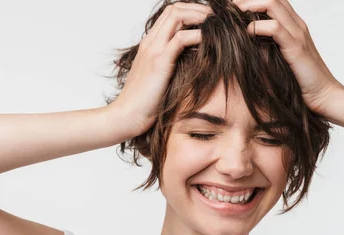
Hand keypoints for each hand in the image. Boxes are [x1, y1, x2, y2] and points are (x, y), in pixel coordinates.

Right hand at [108, 2, 211, 141]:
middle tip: (216, 18)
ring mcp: (153, 50)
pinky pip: (181, 39)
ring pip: (177, 16)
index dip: (191, 11)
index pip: (170, 14)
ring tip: (215, 24)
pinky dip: (198, 35)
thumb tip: (194, 64)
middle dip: (197, 9)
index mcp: (150, 44)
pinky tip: (209, 39)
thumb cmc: (145, 103)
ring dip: (199, 17)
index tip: (208, 21)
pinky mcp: (159, 62)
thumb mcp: (160, 79)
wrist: (127, 115)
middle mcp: (150, 42)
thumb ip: (172, 66)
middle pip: (174, 9)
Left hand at [233, 0, 342, 116]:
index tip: (231, 9)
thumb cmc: (302, 84)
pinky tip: (246, 34)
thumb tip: (244, 48)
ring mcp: (298, 34)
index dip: (252, 0)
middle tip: (227, 8)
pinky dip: (257, 27)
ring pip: (273, 4)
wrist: (326, 97)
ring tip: (233, 16)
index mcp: (295, 26)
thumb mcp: (282, 62)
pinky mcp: (297, 48)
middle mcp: (297, 25)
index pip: (273, 1)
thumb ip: (268, 50)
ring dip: (249, 6)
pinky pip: (275, 28)